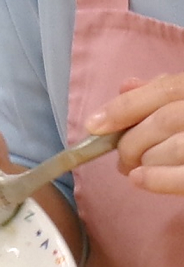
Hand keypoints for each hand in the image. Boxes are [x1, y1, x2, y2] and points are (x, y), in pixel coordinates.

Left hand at [87, 73, 183, 193]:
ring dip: (144, 161)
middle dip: (132, 142)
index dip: (125, 107)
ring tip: (134, 170)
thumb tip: (126, 85)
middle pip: (165, 121)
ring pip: (173, 148)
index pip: (166, 90)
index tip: (94, 125)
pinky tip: (139, 180)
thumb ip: (164, 91)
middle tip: (120, 158)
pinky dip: (158, 180)